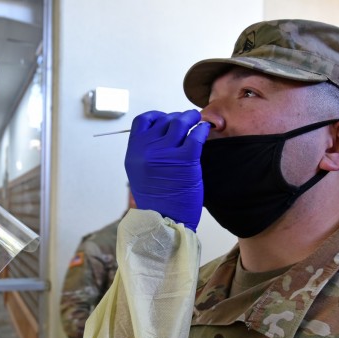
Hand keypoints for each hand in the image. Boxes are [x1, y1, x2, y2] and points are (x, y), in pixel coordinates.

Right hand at [125, 110, 209, 231]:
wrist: (165, 219)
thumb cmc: (156, 199)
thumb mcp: (139, 172)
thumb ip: (145, 152)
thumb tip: (162, 132)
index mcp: (134, 152)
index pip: (143, 120)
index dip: (156, 115)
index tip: (166, 118)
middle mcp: (147, 150)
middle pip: (165, 120)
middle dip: (177, 118)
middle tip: (187, 120)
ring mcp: (166, 153)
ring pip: (180, 123)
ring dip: (191, 118)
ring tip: (197, 120)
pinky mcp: (186, 159)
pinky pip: (196, 135)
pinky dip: (202, 129)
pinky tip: (204, 130)